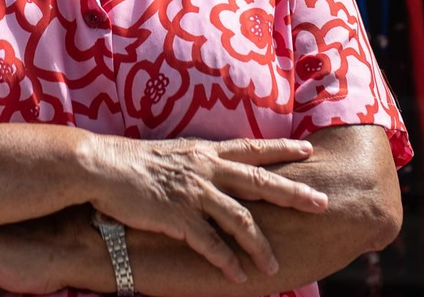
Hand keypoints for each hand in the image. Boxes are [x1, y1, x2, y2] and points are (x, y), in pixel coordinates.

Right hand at [80, 136, 325, 282]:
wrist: (102, 166)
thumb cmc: (133, 161)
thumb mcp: (173, 153)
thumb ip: (197, 161)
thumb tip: (211, 166)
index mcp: (206, 152)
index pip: (252, 148)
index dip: (281, 150)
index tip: (308, 151)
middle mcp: (206, 169)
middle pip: (260, 182)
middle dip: (293, 194)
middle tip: (321, 204)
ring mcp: (194, 193)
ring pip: (240, 220)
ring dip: (260, 245)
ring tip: (275, 265)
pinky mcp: (178, 216)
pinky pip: (210, 244)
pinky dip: (226, 261)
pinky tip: (238, 275)